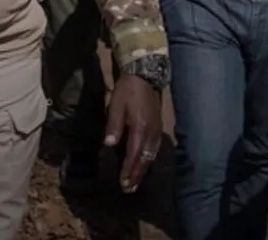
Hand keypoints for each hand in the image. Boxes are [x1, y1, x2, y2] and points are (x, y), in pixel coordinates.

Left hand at [105, 73, 162, 192]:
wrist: (144, 77)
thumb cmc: (126, 91)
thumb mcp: (115, 106)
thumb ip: (113, 126)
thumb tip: (109, 145)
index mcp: (139, 128)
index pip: (133, 155)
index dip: (128, 170)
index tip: (122, 182)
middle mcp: (151, 133)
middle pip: (144, 160)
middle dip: (136, 175)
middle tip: (128, 189)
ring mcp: (157, 132)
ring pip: (151, 157)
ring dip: (142, 171)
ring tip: (134, 183)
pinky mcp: (158, 129)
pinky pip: (154, 150)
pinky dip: (148, 161)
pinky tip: (143, 166)